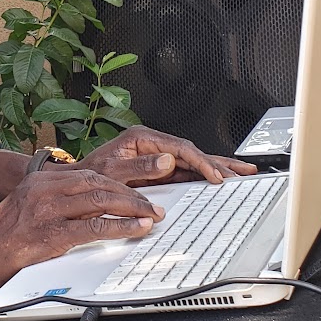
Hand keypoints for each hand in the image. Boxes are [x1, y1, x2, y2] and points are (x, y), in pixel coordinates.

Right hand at [0, 161, 164, 291]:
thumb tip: (87, 207)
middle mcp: (44, 190)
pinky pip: (95, 227)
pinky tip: (136, 229)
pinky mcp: (51, 235)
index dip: (118, 183)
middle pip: (99, 184)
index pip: (89, 175)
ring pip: (101, 201)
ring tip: (152, 216)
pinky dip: (121, 227)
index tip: (137, 192)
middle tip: (153, 204)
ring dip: (132, 208)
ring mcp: (47, 211)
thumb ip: (53, 202)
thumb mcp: (25, 207)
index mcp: (39, 181)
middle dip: (131, 194)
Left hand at [83, 125, 257, 185]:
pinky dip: (203, 175)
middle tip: (241, 172)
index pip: (179, 148)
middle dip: (218, 163)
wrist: (78, 183)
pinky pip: (185, 171)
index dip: (200, 162)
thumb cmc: (91, 173)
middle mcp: (151, 145)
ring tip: (240, 172)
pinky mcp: (157, 169)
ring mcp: (156, 157)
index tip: (215, 175)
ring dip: (216, 168)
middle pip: (191, 152)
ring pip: (192, 161)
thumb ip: (139, 166)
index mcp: (141, 138)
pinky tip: (218, 179)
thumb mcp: (112, 171)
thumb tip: (167, 161)